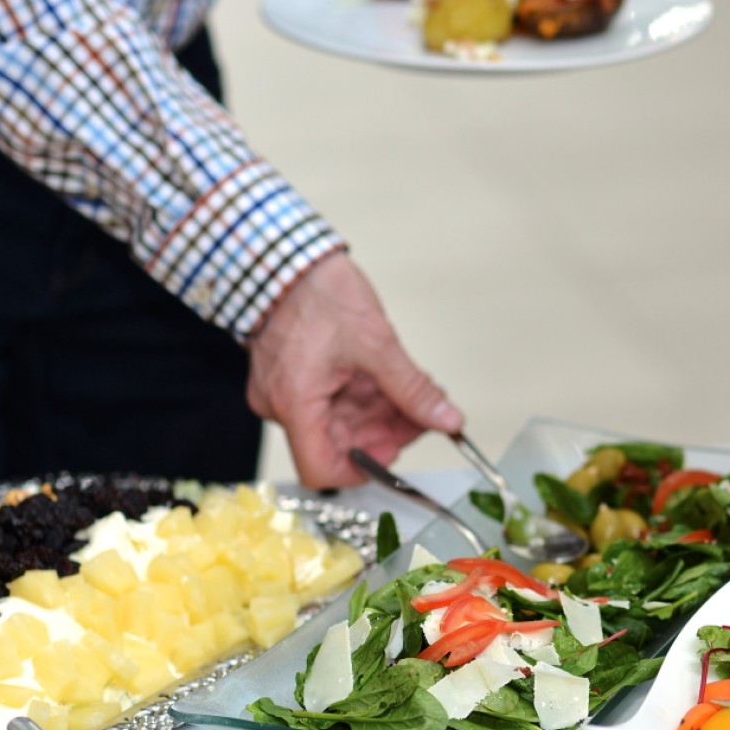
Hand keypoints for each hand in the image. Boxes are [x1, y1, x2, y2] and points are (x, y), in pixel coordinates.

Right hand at [247, 253, 462, 488]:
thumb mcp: (377, 346)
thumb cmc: (318, 293)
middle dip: (386, 432)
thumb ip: (413, 390)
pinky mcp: (294, 378)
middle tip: (424, 415)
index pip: (321, 470)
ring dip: (381, 414)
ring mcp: (287, 392)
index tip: (396, 453)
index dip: (363, 471)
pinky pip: (332, 401)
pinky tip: (392, 383)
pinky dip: (364, 397)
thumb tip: (446, 420)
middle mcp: (283, 405)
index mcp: (295, 404)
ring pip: (341, 421)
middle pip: (339, 443)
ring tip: (416, 394)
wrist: (283, 257)